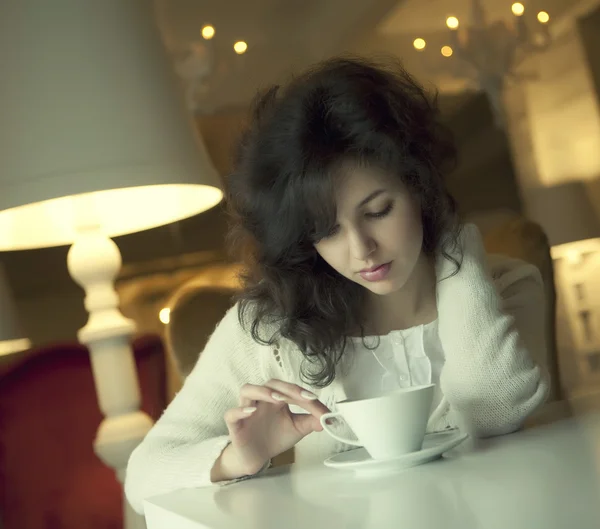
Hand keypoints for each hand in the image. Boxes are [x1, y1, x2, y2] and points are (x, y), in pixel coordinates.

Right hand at [211, 379, 329, 480]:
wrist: (256, 457)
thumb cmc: (274, 437)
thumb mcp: (297, 429)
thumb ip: (312, 421)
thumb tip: (330, 418)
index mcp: (277, 398)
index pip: (290, 389)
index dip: (304, 395)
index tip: (318, 405)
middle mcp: (261, 400)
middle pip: (270, 383)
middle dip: (286, 388)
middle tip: (300, 396)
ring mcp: (246, 409)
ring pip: (247, 390)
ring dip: (262, 391)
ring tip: (276, 398)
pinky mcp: (234, 423)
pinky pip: (232, 412)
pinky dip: (241, 410)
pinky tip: (251, 411)